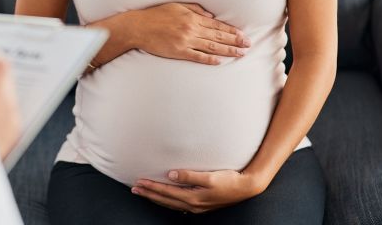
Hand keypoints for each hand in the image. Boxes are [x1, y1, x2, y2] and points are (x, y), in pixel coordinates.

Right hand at [131, 3, 250, 64]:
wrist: (138, 27)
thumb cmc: (156, 15)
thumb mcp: (177, 6)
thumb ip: (195, 9)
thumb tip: (211, 16)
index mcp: (192, 18)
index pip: (217, 25)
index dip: (231, 31)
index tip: (243, 35)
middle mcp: (191, 29)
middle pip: (218, 36)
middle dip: (235, 41)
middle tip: (248, 45)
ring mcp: (185, 41)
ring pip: (211, 47)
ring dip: (227, 51)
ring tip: (240, 53)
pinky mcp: (178, 52)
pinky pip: (197, 56)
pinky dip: (209, 60)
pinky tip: (220, 61)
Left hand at [131, 169, 266, 213]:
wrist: (246, 187)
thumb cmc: (229, 180)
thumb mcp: (210, 177)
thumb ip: (189, 175)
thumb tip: (171, 174)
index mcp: (193, 198)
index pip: (166, 192)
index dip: (152, 187)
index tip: (139, 181)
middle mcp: (193, 205)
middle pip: (165, 200)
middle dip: (149, 194)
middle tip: (135, 188)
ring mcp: (197, 207)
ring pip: (170, 204)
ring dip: (156, 198)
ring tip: (144, 193)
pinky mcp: (201, 205)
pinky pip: (178, 204)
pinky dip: (167, 201)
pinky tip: (164, 199)